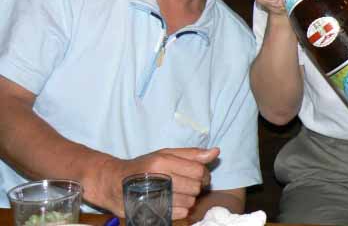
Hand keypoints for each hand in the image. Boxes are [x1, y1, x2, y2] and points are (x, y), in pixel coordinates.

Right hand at [91, 147, 219, 218]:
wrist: (113, 183)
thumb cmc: (143, 166)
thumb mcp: (165, 154)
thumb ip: (191, 154)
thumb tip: (216, 152)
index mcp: (163, 161)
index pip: (198, 169)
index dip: (204, 173)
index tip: (199, 175)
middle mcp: (159, 178)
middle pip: (196, 186)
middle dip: (196, 185)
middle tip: (186, 183)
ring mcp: (155, 197)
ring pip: (190, 200)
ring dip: (189, 198)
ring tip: (177, 192)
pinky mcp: (153, 212)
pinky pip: (181, 212)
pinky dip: (181, 209)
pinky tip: (172, 202)